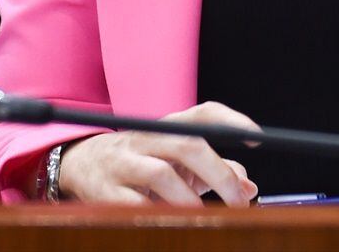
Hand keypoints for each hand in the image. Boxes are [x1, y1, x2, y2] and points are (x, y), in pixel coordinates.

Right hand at [55, 101, 260, 206]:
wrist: (81, 166)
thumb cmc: (143, 164)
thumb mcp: (178, 161)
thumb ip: (215, 170)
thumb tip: (250, 187)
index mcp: (168, 126)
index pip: (204, 113)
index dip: (232, 121)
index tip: (258, 139)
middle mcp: (146, 137)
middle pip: (188, 145)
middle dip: (219, 175)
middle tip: (239, 203)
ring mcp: (124, 162)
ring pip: (161, 174)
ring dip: (189, 201)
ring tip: (205, 219)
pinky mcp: (105, 190)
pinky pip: (136, 204)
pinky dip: (158, 215)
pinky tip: (171, 224)